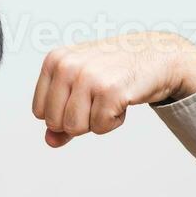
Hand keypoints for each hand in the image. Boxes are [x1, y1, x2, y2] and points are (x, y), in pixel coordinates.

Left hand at [32, 33, 195, 146]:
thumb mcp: (79, 87)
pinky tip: (123, 99)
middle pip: (56, 123)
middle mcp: (68, 66)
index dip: (62, 114)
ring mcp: (88, 77)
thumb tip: (50, 141)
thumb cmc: (114, 70)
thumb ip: (60, 115)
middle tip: (98, 97)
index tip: (82, 97)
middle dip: (79, 120)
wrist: (155, 55)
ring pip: (75, 128)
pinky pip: (100, 127)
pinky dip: (114, 121)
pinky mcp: (110, 91)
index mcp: (54, 61)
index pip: (40, 112)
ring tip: (110, 97)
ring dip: (97, 121)